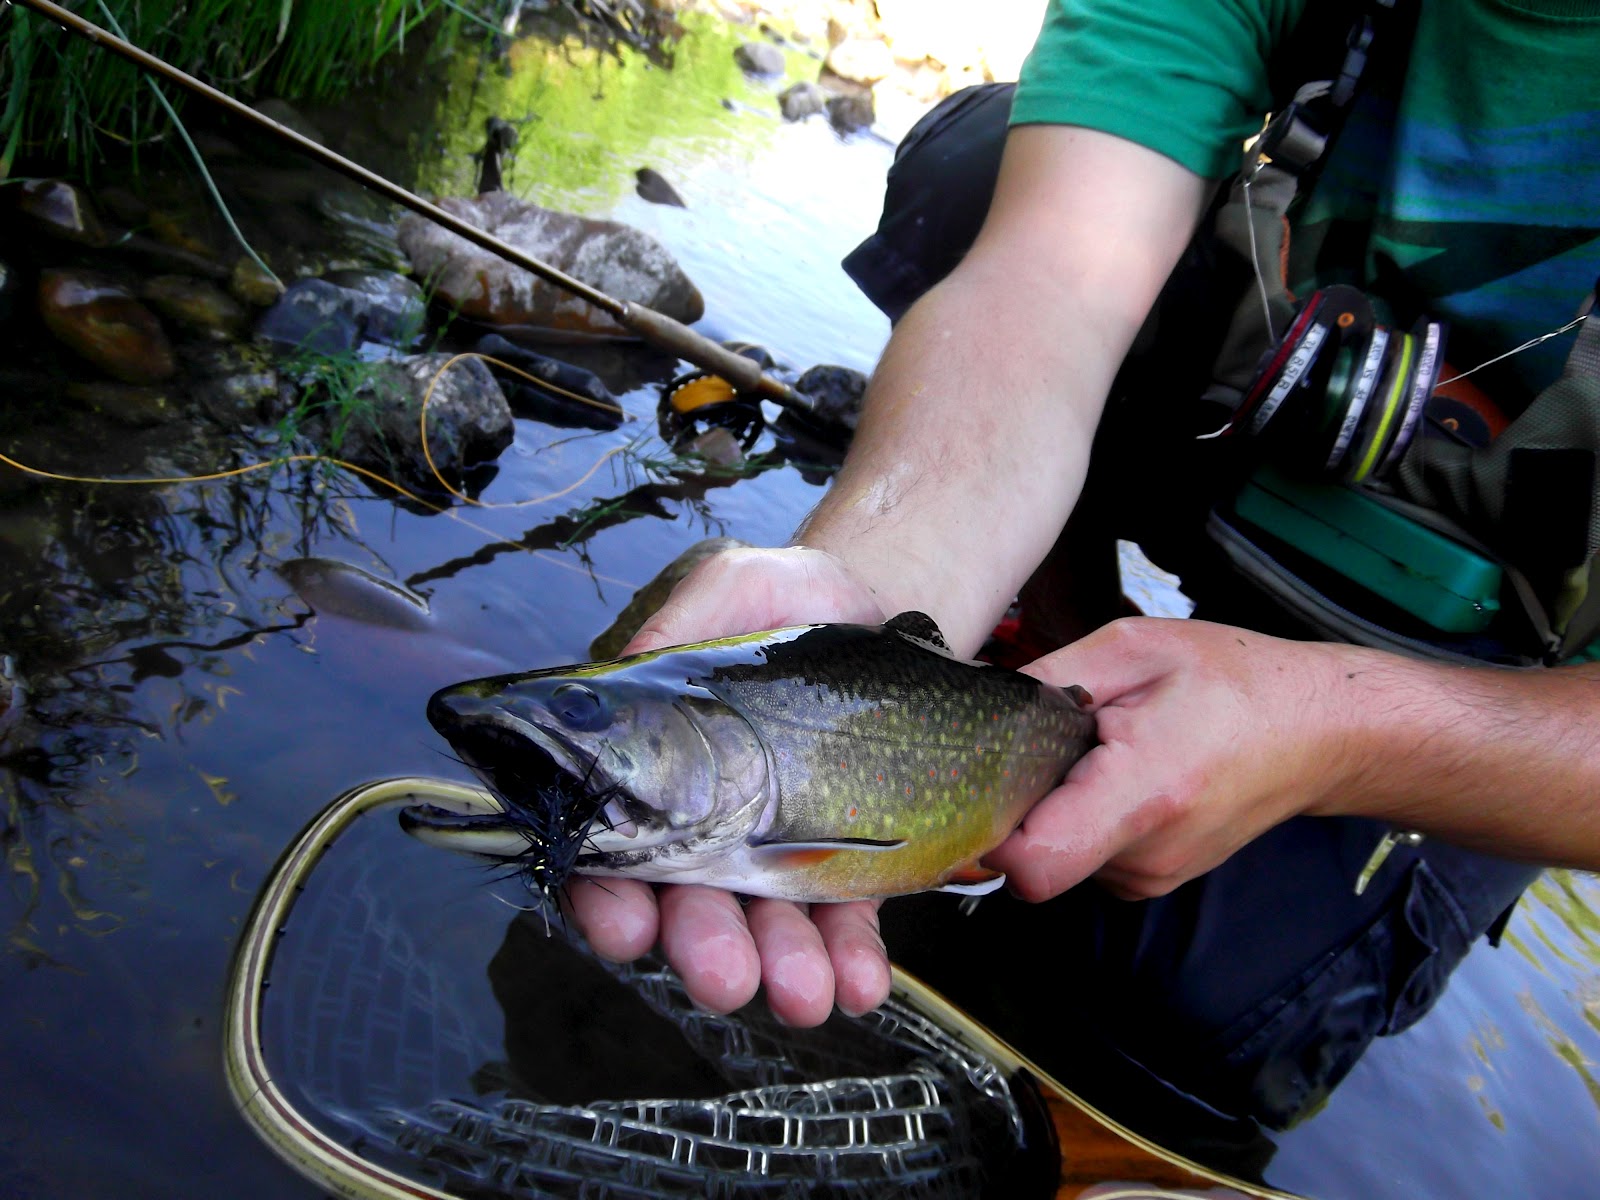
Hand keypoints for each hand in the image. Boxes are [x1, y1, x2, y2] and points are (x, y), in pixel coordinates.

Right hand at [565, 545, 895, 1025]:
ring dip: (782, 967)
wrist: (878, 604)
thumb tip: (623, 671)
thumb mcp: (726, 590)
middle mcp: (705, 827)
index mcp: (652, 769)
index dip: (608, 894)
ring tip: (805, 996)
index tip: (625, 924)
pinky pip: (844, 918)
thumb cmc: (783, 594)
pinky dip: (851, 956)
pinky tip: (861, 982)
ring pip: (769, 929)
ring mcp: (777, 852)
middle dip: (705, 947)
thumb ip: (675, 632)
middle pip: (692, 907)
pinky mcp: (847, 858)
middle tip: (726, 977)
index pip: (610, 848)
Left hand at [986, 617, 1357, 900]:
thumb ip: (1046, 678)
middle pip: (1031, 855)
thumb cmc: (1234, 682)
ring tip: (1105, 751)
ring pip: (1055, 854)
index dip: (989, 827)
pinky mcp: (1150, 880)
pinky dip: (1083, 817)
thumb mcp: (1132, 648)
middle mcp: (1144, 856)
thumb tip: (979, 703)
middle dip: (1025, 799)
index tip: (989, 778)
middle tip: (1063, 742)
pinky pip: (1084, 855)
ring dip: (1058, 805)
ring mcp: (1149, 878)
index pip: (1031, 863)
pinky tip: (1119, 774)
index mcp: (1142, 795)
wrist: (1317, 732)